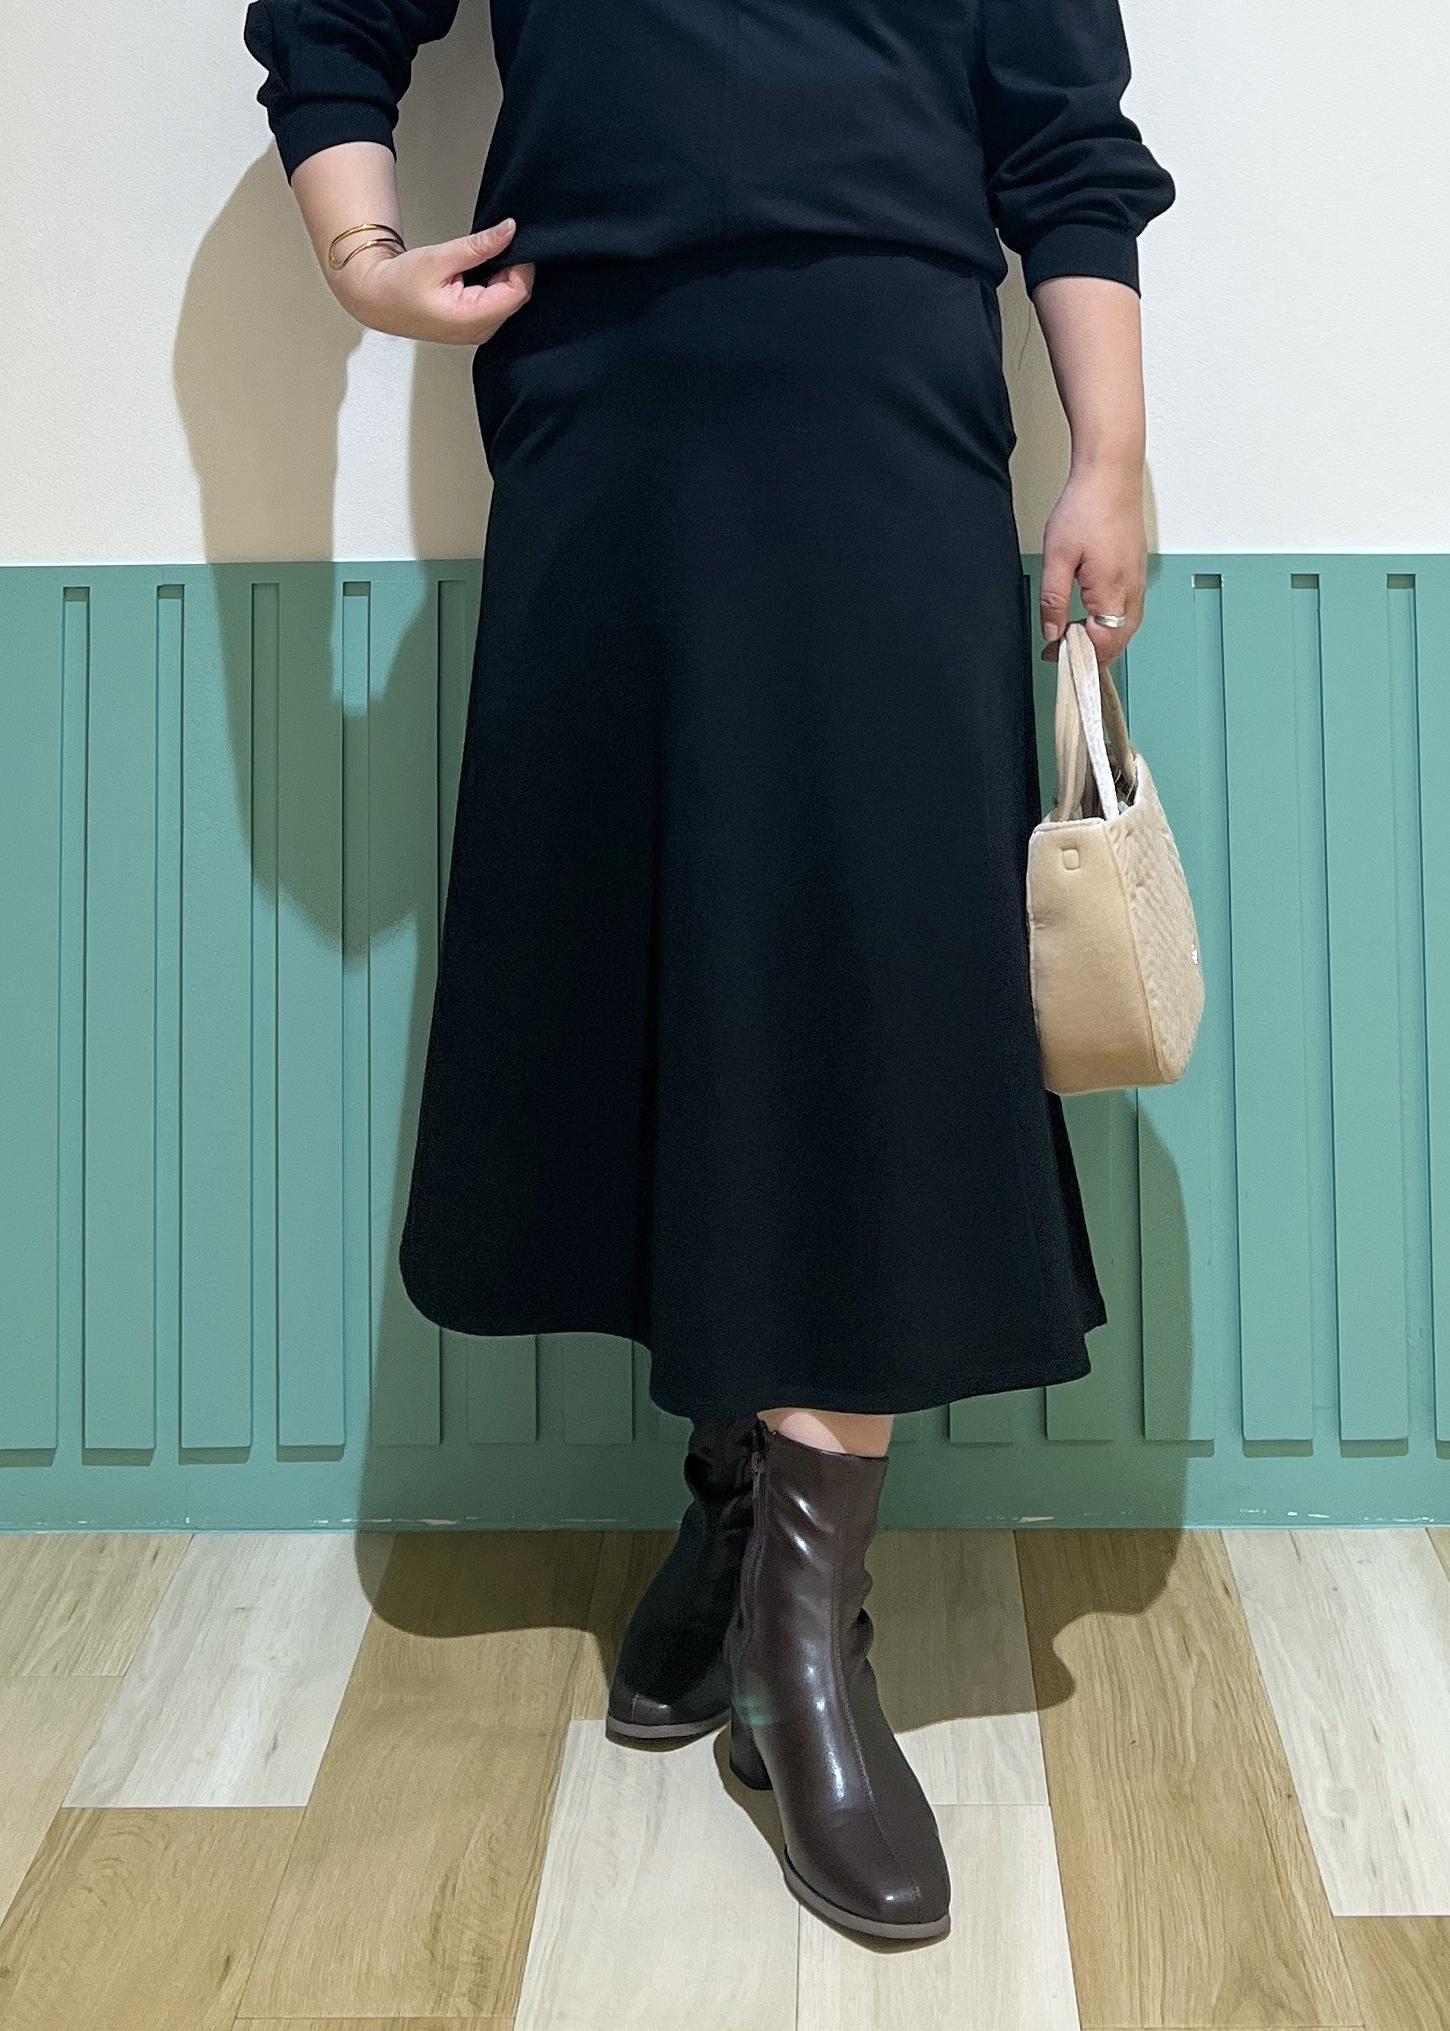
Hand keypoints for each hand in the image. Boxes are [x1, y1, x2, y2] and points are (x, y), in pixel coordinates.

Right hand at [329, 216, 534, 344]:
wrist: (377, 299)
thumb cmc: (399, 283)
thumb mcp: (440, 257)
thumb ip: (479, 246)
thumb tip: (509, 231)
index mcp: (470, 318)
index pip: (517, 293)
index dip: (520, 265)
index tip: (508, 243)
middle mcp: (478, 332)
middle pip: (516, 298)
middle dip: (510, 270)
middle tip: (487, 250)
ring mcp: (477, 334)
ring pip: (508, 302)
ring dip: (500, 279)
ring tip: (473, 265)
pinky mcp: (473, 329)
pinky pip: (497, 307)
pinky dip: (492, 288)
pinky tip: (472, 278)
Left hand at [1038, 462, 1146, 664]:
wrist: (1111, 475)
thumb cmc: (1087, 507)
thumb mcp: (1057, 557)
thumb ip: (1053, 600)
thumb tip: (1052, 630)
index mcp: (1112, 590)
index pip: (1101, 644)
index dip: (1078, 655)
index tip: (1055, 654)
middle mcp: (1132, 589)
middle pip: (1118, 642)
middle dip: (1092, 654)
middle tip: (1063, 652)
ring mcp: (1138, 580)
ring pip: (1126, 627)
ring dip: (1104, 640)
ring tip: (1075, 638)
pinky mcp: (1137, 570)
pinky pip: (1129, 609)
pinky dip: (1113, 622)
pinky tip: (1094, 617)